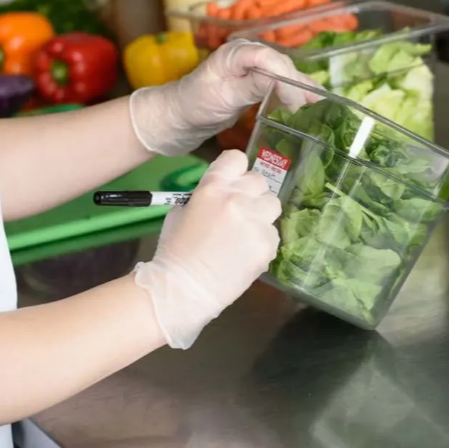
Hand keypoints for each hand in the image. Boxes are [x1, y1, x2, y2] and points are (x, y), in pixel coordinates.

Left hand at [128, 39, 316, 156]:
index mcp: (235, 53)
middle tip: (310, 107)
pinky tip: (311, 102)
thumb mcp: (222, 97)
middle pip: (280, 64)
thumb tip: (281, 81)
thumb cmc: (194, 106)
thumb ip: (251, 86)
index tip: (295, 101)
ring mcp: (252, 68)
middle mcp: (246, 55)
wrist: (177, 119)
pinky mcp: (255, 82)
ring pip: (284, 73)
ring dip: (300, 88)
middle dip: (296, 84)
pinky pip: (279, 84)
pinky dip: (294, 92)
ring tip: (318, 104)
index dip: (285, 78)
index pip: (268, 58)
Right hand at [133, 150, 281, 348]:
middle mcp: (238, 198)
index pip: (237, 158)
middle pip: (259, 181)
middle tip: (240, 211)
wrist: (183, 289)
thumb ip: (204, 195)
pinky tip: (247, 253)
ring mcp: (255, 221)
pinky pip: (273, 233)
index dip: (235, 169)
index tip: (233, 181)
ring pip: (272, 204)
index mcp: (213, 186)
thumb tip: (220, 194)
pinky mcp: (267, 244)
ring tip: (247, 231)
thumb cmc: (175, 250)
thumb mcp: (180, 211)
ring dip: (262, 214)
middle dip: (250, 194)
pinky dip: (263, 241)